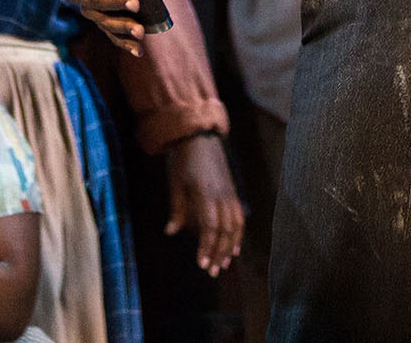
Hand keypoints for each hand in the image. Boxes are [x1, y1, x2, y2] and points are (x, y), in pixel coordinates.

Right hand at [65, 0, 154, 56]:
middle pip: (92, 1)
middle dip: (114, 4)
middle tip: (136, 4)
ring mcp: (89, 9)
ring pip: (102, 20)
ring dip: (121, 27)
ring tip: (140, 31)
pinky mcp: (103, 21)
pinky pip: (111, 34)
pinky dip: (124, 42)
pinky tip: (138, 50)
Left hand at [164, 131, 244, 275]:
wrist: (200, 138)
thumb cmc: (185, 162)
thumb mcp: (176, 185)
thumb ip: (177, 210)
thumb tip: (171, 232)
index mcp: (206, 195)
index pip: (210, 227)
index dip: (207, 247)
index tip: (202, 264)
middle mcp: (221, 196)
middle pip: (225, 231)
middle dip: (219, 253)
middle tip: (212, 272)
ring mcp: (230, 194)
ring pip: (235, 225)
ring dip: (230, 246)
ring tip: (225, 264)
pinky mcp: (233, 192)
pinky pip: (239, 216)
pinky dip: (239, 233)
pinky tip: (235, 246)